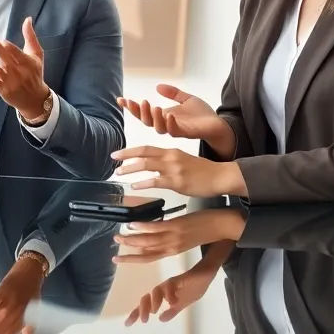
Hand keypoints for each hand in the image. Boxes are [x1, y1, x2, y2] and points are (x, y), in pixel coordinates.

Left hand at [0, 17, 50, 120]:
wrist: (34, 99)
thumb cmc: (35, 73)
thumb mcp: (37, 55)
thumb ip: (30, 37)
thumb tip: (27, 19)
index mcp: (28, 63)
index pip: (18, 54)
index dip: (9, 48)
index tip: (1, 41)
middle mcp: (19, 73)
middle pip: (5, 60)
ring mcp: (10, 82)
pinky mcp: (2, 89)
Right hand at [0, 253, 44, 333]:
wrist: (31, 271)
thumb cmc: (32, 295)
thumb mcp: (34, 313)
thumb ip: (29, 333)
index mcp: (28, 310)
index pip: (18, 323)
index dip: (11, 332)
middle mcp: (19, 304)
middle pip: (6, 319)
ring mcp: (10, 296)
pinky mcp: (2, 288)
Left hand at [110, 146, 244, 197]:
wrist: (220, 176)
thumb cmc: (203, 171)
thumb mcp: (183, 160)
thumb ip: (168, 161)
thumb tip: (154, 165)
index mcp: (171, 151)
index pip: (146, 148)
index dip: (130, 150)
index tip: (117, 153)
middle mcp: (170, 157)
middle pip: (143, 153)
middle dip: (125, 157)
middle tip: (113, 161)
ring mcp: (173, 169)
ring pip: (146, 165)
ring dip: (130, 168)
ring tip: (119, 173)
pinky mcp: (177, 182)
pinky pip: (155, 181)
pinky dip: (143, 183)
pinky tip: (135, 185)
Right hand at [113, 209, 246, 263]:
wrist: (224, 227)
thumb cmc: (207, 230)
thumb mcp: (187, 238)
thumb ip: (171, 238)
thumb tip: (157, 234)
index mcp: (173, 251)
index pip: (148, 257)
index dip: (132, 258)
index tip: (118, 258)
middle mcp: (171, 247)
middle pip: (145, 253)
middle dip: (128, 252)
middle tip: (113, 250)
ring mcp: (174, 237)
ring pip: (148, 242)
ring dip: (131, 240)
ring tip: (118, 236)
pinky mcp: (177, 226)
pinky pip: (157, 228)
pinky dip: (143, 227)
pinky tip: (132, 224)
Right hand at [117, 84, 231, 148]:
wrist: (218, 125)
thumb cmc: (202, 115)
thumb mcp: (186, 99)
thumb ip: (173, 93)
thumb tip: (157, 86)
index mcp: (164, 117)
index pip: (144, 113)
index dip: (132, 107)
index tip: (120, 99)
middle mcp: (167, 124)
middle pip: (147, 121)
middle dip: (139, 112)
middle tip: (138, 102)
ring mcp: (176, 130)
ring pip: (158, 128)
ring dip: (154, 117)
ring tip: (153, 106)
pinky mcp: (186, 133)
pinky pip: (174, 130)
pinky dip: (170, 123)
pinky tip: (169, 114)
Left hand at [125, 263, 218, 324]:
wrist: (207, 274)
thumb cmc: (194, 287)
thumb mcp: (182, 304)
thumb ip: (172, 311)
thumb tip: (161, 319)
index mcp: (163, 295)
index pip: (147, 305)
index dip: (136, 313)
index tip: (127, 324)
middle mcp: (163, 288)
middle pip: (147, 297)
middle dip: (142, 308)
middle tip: (143, 321)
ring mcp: (171, 283)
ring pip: (157, 290)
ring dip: (155, 300)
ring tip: (155, 311)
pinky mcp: (180, 279)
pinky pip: (172, 285)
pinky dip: (170, 293)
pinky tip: (172, 302)